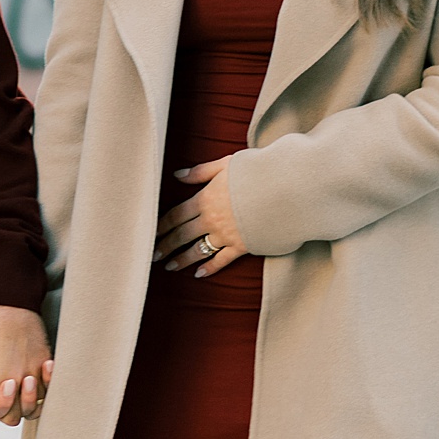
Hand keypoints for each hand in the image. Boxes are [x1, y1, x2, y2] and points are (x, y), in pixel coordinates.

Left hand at [153, 156, 247, 278]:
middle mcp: (212, 219)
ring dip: (182, 259)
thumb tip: (177, 175)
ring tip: (170, 266)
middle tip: (152, 255)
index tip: (151, 233)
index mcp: (205, 199)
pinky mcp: (243, 246)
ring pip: (198, 250)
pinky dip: (210, 268)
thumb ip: (200, 171)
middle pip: (182, 235)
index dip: (161, 226)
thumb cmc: (258, 171)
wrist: (287, 188)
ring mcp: (227, 234)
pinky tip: (199, 274)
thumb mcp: (226, 164)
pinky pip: (222, 260)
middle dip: (166, 245)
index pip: (176, 215)